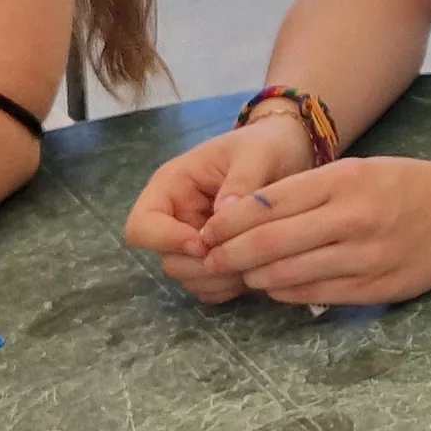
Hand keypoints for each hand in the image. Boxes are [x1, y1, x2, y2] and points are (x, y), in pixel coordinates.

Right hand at [121, 117, 322, 303]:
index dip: (166, 240)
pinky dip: (229, 286)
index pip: (141, 227)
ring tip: (255, 261)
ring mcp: (194, 241)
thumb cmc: (267, 145)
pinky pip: (210, 286)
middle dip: (202, 266)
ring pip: (189, 278)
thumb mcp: (258, 155)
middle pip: (168, 261)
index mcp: (172, 186)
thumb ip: (240, 183)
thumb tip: (222, 215)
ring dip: (219, 278)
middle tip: (242, 257)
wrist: (288, 151)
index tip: (204, 243)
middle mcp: (176, 218)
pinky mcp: (214, 258)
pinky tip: (255, 268)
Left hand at [184, 154, 430, 307]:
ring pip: (288, 275)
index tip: (207, 231)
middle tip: (211, 259)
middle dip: (231, 255)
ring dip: (255, 277)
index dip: (229, 222)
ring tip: (242, 274)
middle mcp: (352, 218)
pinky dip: (286, 292)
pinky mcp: (374, 288)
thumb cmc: (399, 186)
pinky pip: (314, 295)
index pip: (268, 204)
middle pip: (270, 243)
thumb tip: (244, 217)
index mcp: (343, 181)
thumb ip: (305, 192)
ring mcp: (364, 257)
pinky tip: (276, 285)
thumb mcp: (354, 171)